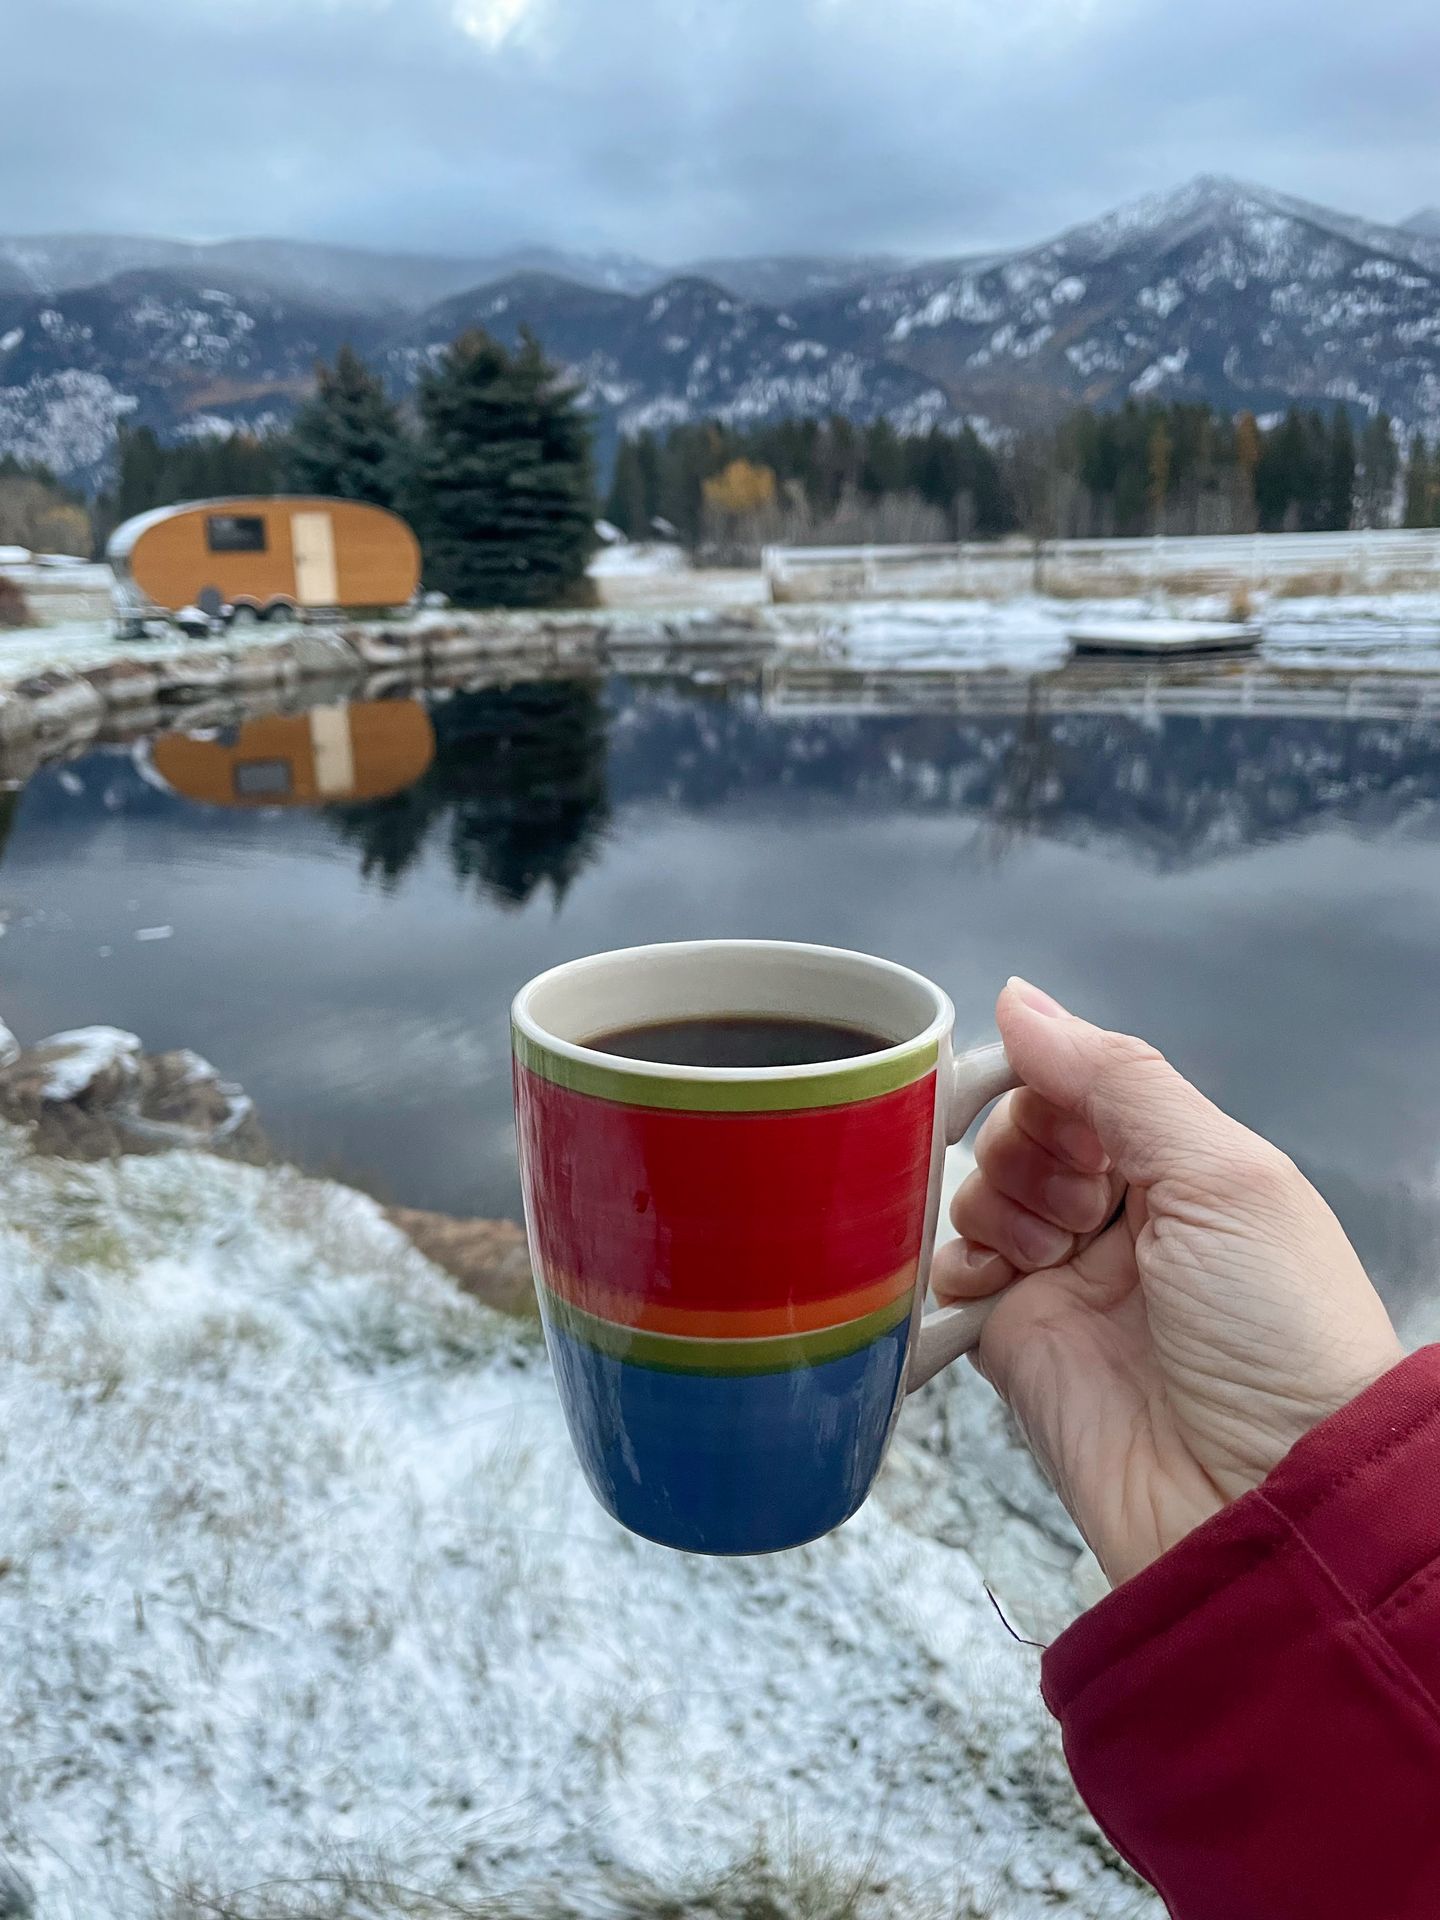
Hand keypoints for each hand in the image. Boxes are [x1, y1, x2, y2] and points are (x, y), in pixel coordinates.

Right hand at [934, 979, 1405, 1588]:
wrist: (1261, 1504)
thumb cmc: (1278, 1336)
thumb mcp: (1221, 1176)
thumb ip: (1117, 1078)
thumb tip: (1021, 998)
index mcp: (1184, 1167)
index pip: (1080, 1087)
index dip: (1047, 1087)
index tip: (1040, 1110)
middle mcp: (1122, 1217)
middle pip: (1019, 1135)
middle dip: (1025, 1152)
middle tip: (1073, 1206)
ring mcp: (1065, 1282)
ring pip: (977, 1197)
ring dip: (990, 1206)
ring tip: (1040, 1257)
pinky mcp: (1016, 1346)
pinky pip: (950, 1281)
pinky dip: (948, 1269)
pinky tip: (983, 1285)